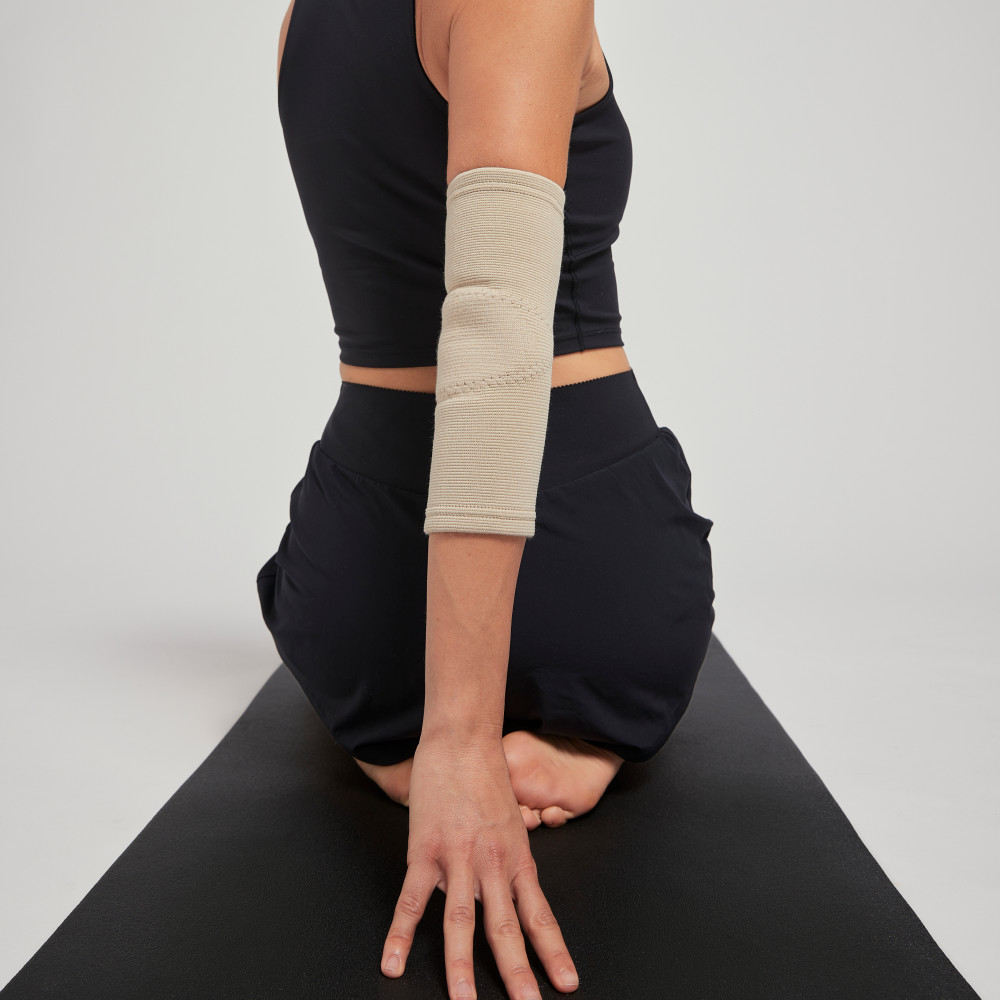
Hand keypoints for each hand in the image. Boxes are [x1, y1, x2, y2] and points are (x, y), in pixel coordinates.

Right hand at [380, 732, 579, 998]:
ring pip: (462, 922)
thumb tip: (513, 879)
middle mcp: (493, 864)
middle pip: (507, 928)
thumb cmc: (487, 773)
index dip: (553, 952)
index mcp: (517, 858)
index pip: (539, 915)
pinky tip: (393, 962)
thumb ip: (511, 853)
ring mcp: (459, 858)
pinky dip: (400, 934)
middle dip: (518, 974)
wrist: (464, 740)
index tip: (566, 983)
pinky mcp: (425, 850)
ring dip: (463, 966)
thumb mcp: (512, 818)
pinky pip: (412, 900)